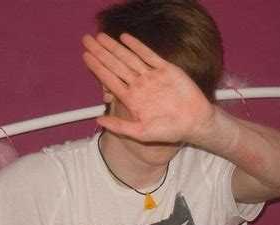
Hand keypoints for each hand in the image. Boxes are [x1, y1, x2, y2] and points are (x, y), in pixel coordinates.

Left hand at [82, 32, 215, 144]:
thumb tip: (98, 120)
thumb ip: (119, 126)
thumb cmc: (169, 131)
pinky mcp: (166, 69)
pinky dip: (137, 46)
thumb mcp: (141, 133)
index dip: (97, 68)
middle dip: (101, 53)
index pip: (110, 80)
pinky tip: (125, 38)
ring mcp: (151, 76)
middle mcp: (139, 86)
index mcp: (131, 99)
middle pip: (116, 66)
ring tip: (101, 37)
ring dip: (115, 47)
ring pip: (129, 58)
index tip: (85, 57)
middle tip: (87, 40)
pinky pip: (149, 55)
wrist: (194, 123)